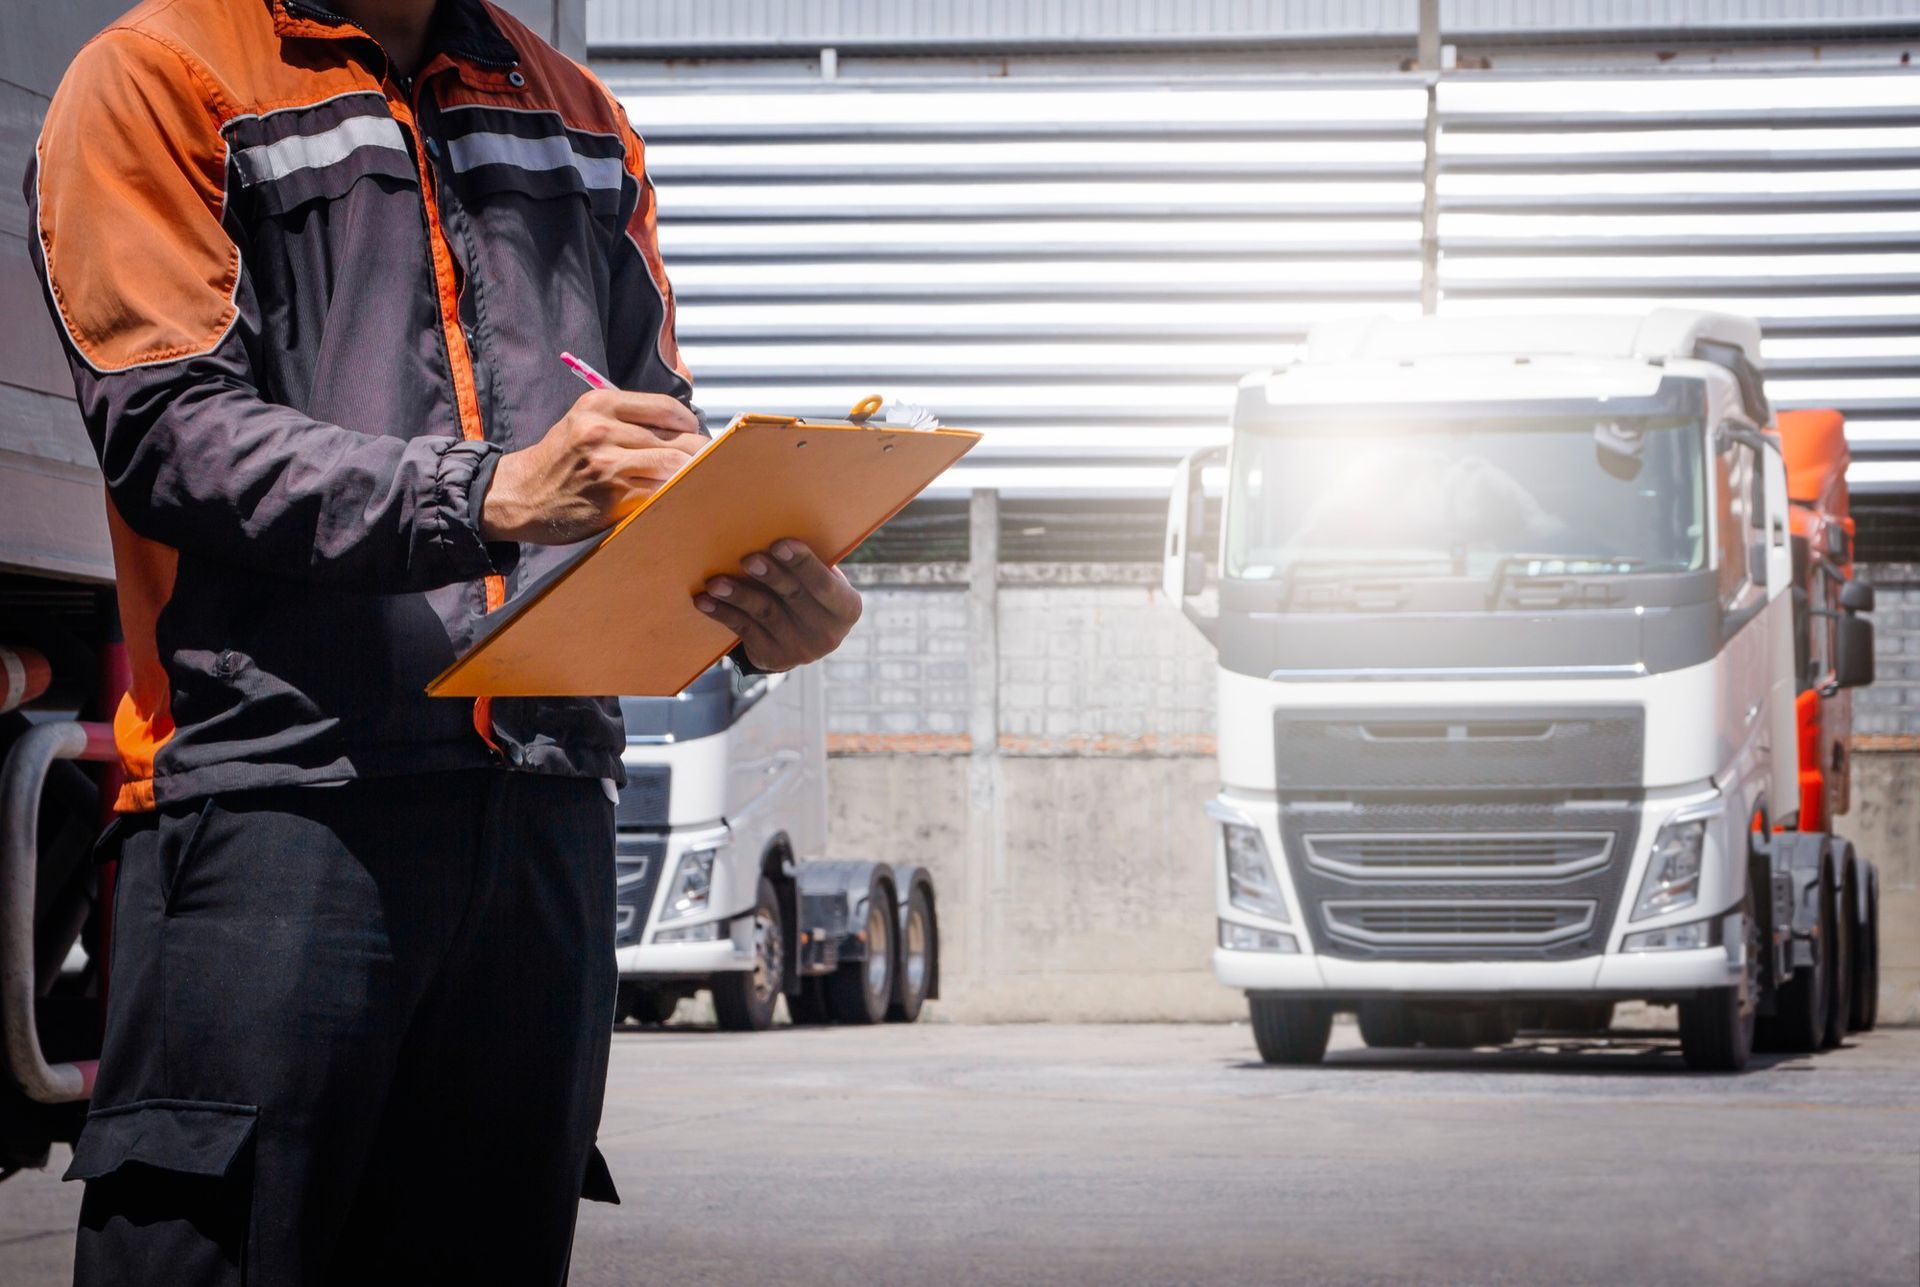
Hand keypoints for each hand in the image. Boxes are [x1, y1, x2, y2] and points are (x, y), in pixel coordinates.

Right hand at [480, 389, 701, 543]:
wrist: (521, 494)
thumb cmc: (562, 458)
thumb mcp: (585, 421)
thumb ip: (628, 418)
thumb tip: (685, 427)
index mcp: (600, 404)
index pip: (667, 408)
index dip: (690, 424)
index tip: (695, 436)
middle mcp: (602, 430)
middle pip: (678, 439)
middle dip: (698, 453)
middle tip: (704, 464)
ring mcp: (607, 464)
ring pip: (675, 466)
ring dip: (691, 476)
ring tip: (694, 481)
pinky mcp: (612, 497)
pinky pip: (660, 493)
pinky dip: (674, 496)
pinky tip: (675, 498)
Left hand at [694, 540, 862, 671]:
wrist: (803, 638)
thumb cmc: (810, 592)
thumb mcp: (823, 579)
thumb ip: (810, 563)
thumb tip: (773, 521)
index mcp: (846, 607)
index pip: (824, 584)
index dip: (802, 563)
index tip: (779, 543)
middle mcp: (827, 633)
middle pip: (793, 597)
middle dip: (769, 576)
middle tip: (747, 559)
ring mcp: (800, 650)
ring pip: (764, 614)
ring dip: (738, 595)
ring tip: (716, 582)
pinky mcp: (773, 658)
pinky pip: (744, 630)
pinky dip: (722, 613)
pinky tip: (704, 600)